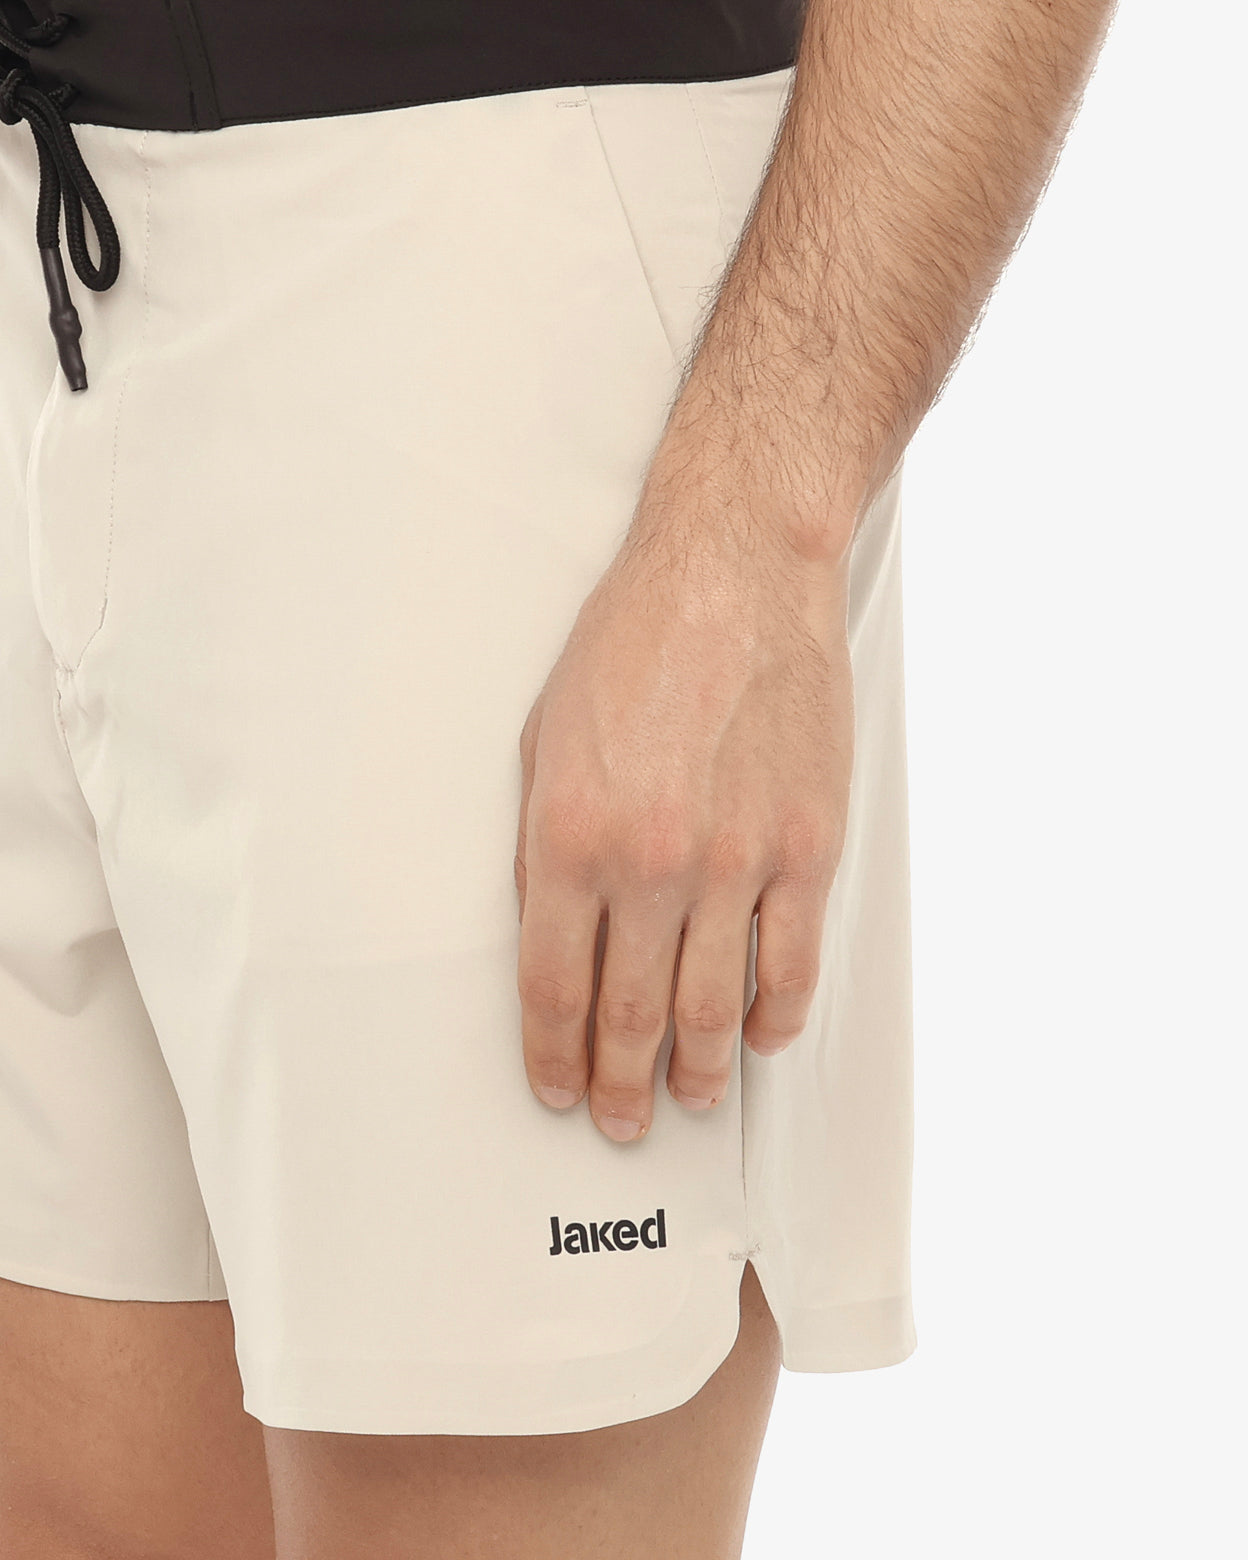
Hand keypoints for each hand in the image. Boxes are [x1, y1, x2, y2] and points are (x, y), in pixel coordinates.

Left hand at [514, 458, 854, 1143]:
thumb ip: (542, 845)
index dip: (550, 1055)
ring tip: (684, 1102)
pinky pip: (792, 963)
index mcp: (571, 837)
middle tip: (618, 1122)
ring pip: (711, 1007)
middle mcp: (651, 865)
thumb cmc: (633, 643)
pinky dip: (773, 1016)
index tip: (554, 1089)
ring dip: (694, 1072)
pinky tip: (756, 1038)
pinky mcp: (807, 846)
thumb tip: (550, 932)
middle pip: (628, 1015)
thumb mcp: (544, 739)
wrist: (735, 569)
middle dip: (617, 1085)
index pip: (550, 987)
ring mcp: (738, 862)